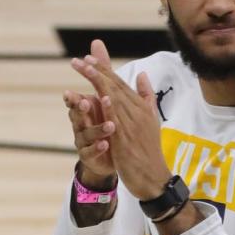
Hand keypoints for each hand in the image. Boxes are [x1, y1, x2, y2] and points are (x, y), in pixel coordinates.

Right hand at [62, 74, 117, 189]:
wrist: (110, 155)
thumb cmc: (106, 121)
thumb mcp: (106, 95)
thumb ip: (102, 71)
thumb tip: (97, 43)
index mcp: (86, 108)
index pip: (77, 96)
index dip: (76, 90)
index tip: (79, 92)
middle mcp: (81, 122)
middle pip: (77, 114)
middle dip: (80, 107)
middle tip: (86, 101)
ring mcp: (83, 140)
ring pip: (86, 134)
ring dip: (97, 129)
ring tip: (110, 125)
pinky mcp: (88, 156)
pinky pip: (90, 152)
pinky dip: (97, 148)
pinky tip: (105, 144)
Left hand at [66, 39, 170, 200]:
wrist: (154, 177)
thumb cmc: (149, 150)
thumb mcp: (151, 119)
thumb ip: (146, 96)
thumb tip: (142, 74)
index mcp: (141, 106)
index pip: (119, 83)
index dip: (104, 69)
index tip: (89, 58)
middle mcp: (137, 111)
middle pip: (114, 86)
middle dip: (97, 70)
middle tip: (79, 59)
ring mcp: (132, 125)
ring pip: (114, 98)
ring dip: (98, 81)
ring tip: (84, 68)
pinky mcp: (126, 139)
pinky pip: (116, 120)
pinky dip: (109, 107)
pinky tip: (100, 96)